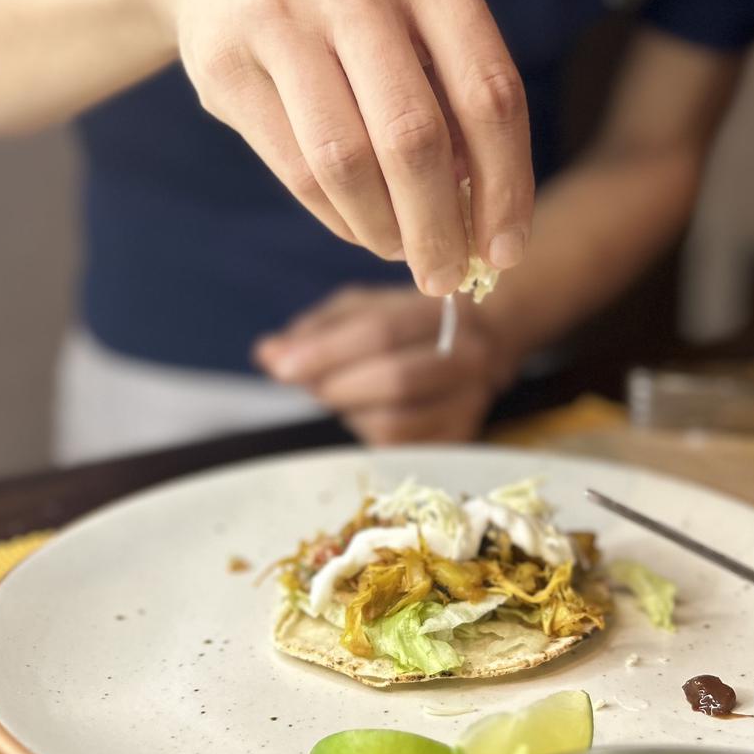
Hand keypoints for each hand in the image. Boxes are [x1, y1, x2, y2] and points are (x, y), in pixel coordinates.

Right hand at [157, 0, 532, 295]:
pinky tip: (358, 225)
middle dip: (439, 226)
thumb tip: (486, 210)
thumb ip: (453, 87)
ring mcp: (276, 8)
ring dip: (384, 228)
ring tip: (402, 250)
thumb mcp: (412, 5)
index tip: (507, 248)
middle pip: (415, 136)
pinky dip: (336, 215)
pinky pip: (295, 168)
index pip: (488, 89)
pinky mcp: (221, 58)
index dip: (507, 183)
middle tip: (449, 274)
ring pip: (347, 161)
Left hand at [252, 285, 520, 444]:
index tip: (280, 366)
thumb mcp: (365, 307)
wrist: (485, 341)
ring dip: (349, 410)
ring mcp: (470, 401)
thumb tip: (268, 354)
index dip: (325, 352)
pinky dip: (366, 429)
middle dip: (335, 384)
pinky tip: (362, 410)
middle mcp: (468, 356)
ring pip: (395, 420)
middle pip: (395, 379)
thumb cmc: (410, 320)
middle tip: (300, 380)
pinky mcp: (461, 437)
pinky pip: (400, 445)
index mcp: (444, 310)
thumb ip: (317, 329)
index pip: (381, 334)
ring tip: (336, 390)